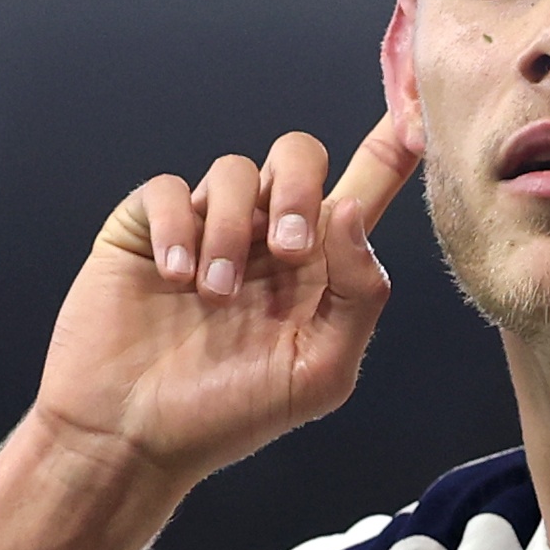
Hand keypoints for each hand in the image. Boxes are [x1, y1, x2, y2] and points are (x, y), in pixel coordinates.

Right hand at [32, 112, 417, 484]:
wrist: (132, 437)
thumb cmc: (227, 416)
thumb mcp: (319, 371)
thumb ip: (357, 294)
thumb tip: (350, 212)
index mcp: (319, 268)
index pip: (365, 188)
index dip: (393, 144)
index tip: (417, 112)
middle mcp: (265, 238)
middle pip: (299, 156)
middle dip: (298, 188)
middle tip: (286, 250)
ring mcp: (205, 228)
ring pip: (233, 171)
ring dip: (230, 230)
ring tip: (213, 294)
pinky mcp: (148, 228)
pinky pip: (169, 189)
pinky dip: (177, 227)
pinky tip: (174, 278)